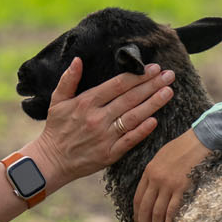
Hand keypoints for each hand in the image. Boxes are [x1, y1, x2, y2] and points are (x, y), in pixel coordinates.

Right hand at [29, 57, 174, 186]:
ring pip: (133, 117)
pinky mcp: (109, 154)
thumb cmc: (56, 129)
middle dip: (151, 85)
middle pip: (130, 98)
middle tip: (169, 75)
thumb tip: (77, 60)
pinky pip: (129, 140)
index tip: (153, 68)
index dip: (137, 76)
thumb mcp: (57, 101)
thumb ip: (68, 79)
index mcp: (86, 102)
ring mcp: (105, 137)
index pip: (117, 85)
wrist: (51, 161)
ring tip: (168, 92)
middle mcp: (97, 118)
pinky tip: (155, 120)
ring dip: (153, 104)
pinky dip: (142, 130)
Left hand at [133, 128, 209, 221]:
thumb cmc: (186, 146)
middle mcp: (156, 179)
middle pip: (145, 209)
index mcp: (149, 171)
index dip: (137, 215)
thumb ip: (156, 173)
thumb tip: (154, 190)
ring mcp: (168, 184)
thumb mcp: (163, 156)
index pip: (138, 199)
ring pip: (157, 212)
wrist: (202, 139)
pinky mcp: (182, 187)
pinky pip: (172, 210)